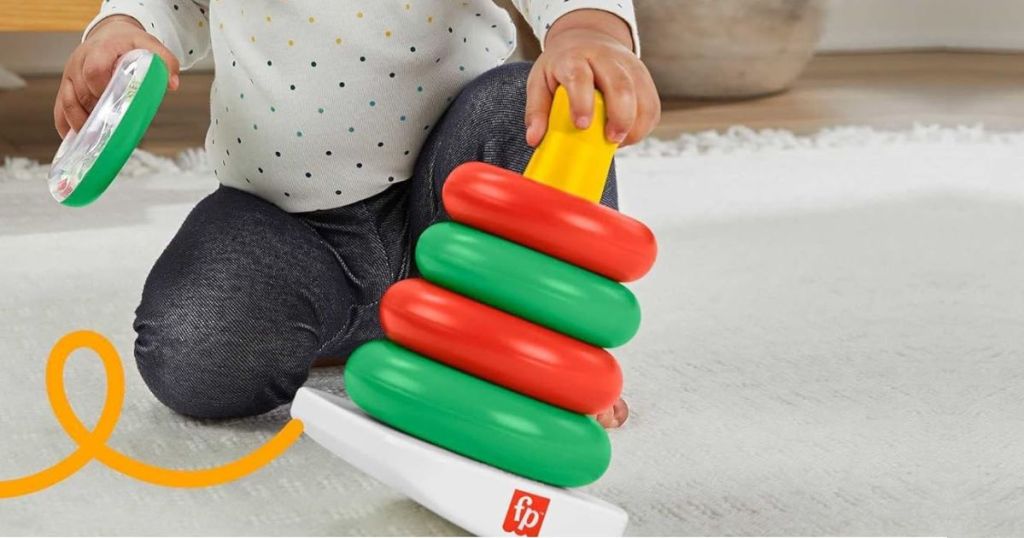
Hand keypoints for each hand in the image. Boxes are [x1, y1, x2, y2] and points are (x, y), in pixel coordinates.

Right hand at [54, 15, 180, 137]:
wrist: (111, 36)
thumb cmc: (129, 45)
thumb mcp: (150, 46)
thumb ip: (164, 61)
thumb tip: (172, 83)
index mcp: (100, 50)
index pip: (94, 70)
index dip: (102, 89)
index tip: (117, 104)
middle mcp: (80, 62)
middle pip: (81, 92)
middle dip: (96, 113)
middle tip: (111, 129)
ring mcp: (71, 75)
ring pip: (67, 102)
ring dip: (81, 123)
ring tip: (97, 139)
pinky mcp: (67, 87)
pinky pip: (60, 109)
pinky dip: (66, 126)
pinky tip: (78, 140)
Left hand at [525, 9, 659, 146]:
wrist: (588, 37)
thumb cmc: (562, 66)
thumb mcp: (540, 81)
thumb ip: (537, 110)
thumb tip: (534, 139)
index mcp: (574, 58)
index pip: (580, 77)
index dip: (582, 102)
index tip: (582, 125)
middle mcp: (606, 58)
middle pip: (620, 86)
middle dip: (620, 117)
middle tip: (611, 140)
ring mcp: (629, 66)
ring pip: (642, 96)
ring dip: (635, 125)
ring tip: (619, 141)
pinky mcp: (644, 77)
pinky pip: (652, 105)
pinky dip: (644, 125)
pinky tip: (628, 134)